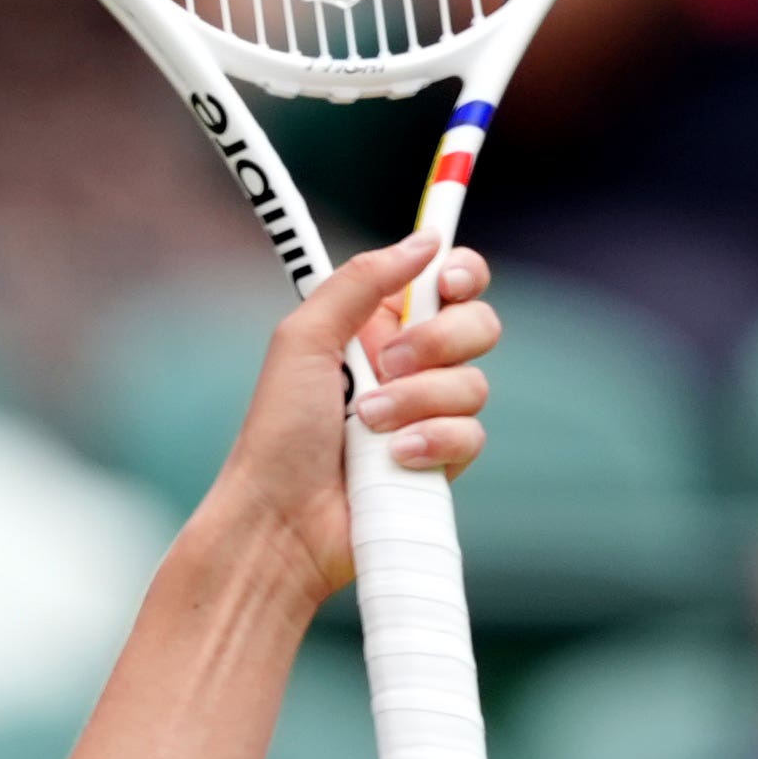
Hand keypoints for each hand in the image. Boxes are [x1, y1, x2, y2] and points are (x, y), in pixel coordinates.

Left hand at [204, 236, 497, 606]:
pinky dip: (432, 442)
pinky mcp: (440, 461)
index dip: (460, 272)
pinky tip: (394, 458)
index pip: (445, 281)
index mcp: (376, 326)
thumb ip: (361, 281)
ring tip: (369, 426)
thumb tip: (424, 240)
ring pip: (474, 384)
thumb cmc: (279, 430)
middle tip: (392, 364)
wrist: (282, 518)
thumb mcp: (305, 338)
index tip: (449, 281)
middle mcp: (409, 365)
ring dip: (418, 401)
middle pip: (478, 325)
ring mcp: (428, 414)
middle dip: (442, 341)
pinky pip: (472, 435)